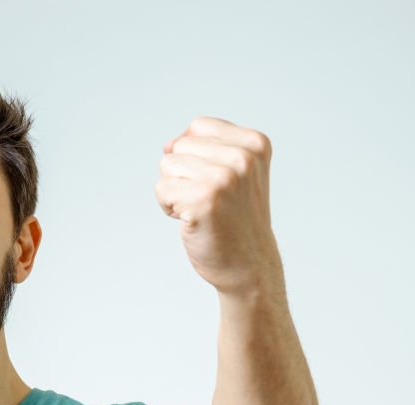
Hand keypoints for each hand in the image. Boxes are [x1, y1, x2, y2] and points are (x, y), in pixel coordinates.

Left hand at [154, 116, 284, 297]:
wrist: (248, 265)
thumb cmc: (235, 218)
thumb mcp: (236, 172)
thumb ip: (207, 147)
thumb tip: (168, 146)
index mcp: (255, 143)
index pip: (198, 126)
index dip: (194, 155)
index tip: (215, 180)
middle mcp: (243, 157)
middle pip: (180, 146)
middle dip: (183, 174)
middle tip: (209, 200)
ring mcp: (224, 178)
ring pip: (167, 166)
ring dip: (175, 191)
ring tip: (200, 210)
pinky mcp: (203, 200)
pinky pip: (162, 189)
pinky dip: (169, 207)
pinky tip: (192, 221)